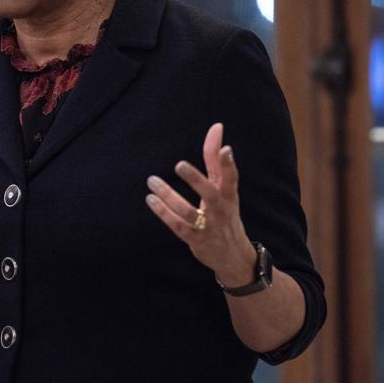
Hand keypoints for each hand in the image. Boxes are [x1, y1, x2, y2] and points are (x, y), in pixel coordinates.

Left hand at [144, 123, 256, 286]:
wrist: (233, 255)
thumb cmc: (225, 213)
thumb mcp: (224, 188)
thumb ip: (216, 160)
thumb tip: (216, 127)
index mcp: (229, 195)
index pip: (231, 178)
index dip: (229, 164)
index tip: (226, 149)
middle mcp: (220, 210)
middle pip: (210, 194)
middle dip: (196, 180)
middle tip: (179, 165)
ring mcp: (208, 226)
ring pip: (188, 212)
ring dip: (169, 197)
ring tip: (152, 181)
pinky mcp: (195, 239)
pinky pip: (177, 226)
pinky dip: (164, 213)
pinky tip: (150, 200)